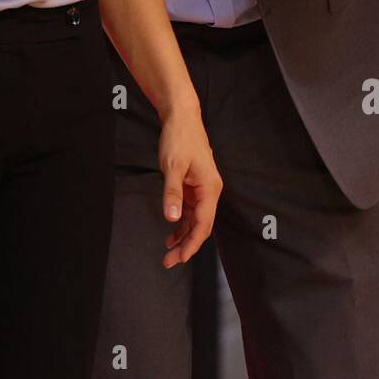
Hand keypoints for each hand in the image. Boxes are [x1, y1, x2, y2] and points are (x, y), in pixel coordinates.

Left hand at [158, 108, 221, 268]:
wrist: (181, 117)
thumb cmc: (179, 138)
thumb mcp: (173, 166)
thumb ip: (172, 193)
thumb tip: (172, 218)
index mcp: (210, 188)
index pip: (204, 224)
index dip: (192, 243)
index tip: (180, 257)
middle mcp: (210, 191)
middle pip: (201, 225)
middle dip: (187, 245)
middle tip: (169, 261)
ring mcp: (202, 189)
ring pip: (195, 220)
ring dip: (183, 236)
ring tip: (168, 252)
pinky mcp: (194, 185)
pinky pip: (190, 210)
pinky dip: (181, 223)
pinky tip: (171, 233)